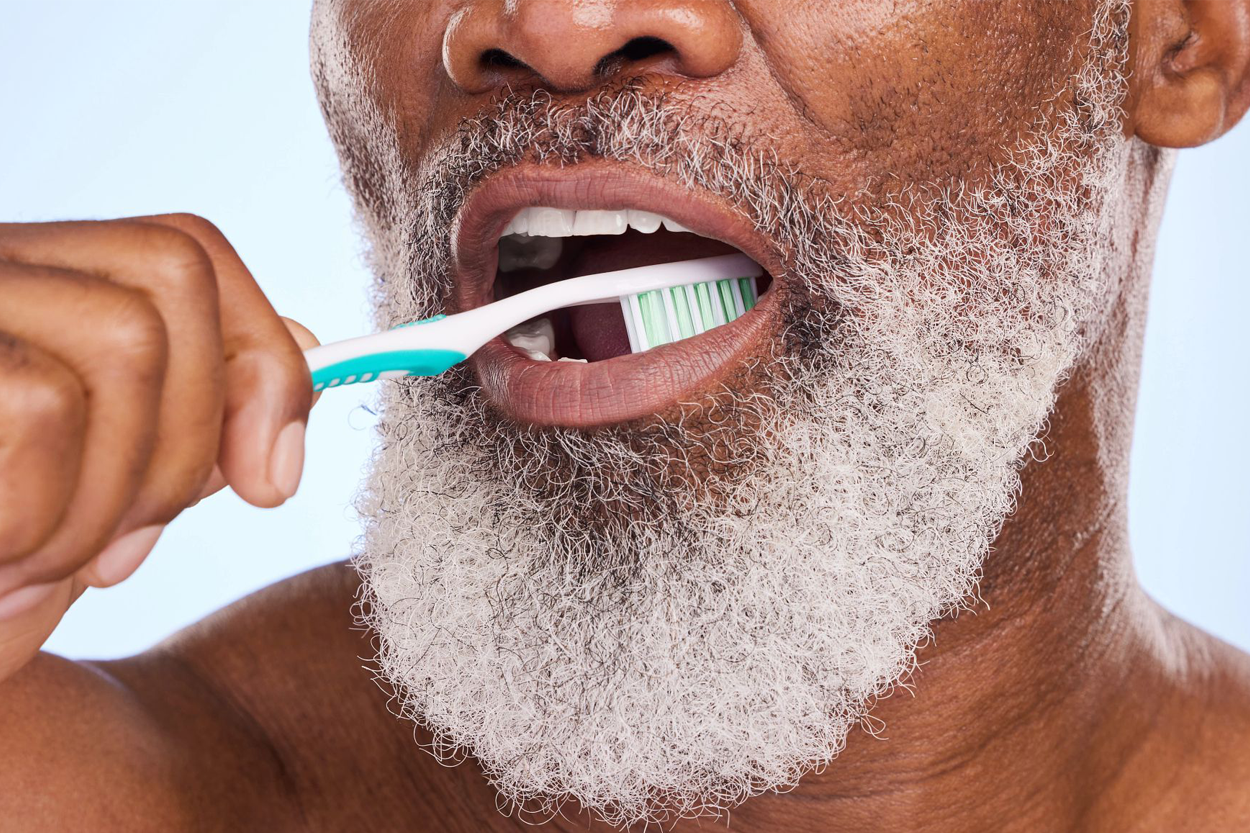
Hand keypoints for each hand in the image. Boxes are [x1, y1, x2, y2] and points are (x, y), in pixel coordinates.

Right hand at [0, 214, 316, 680]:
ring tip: (47, 565)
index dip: (257, 358)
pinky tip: (3, 568)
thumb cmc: (0, 575)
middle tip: (122, 557)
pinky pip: (46, 408)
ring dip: (116, 497)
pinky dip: (50, 519)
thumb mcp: (111, 496)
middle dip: (186, 446)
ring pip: (130, 344)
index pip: (184, 251)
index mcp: (34, 292)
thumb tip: (309, 344)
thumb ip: (196, 418)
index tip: (271, 483)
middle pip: (173, 288)